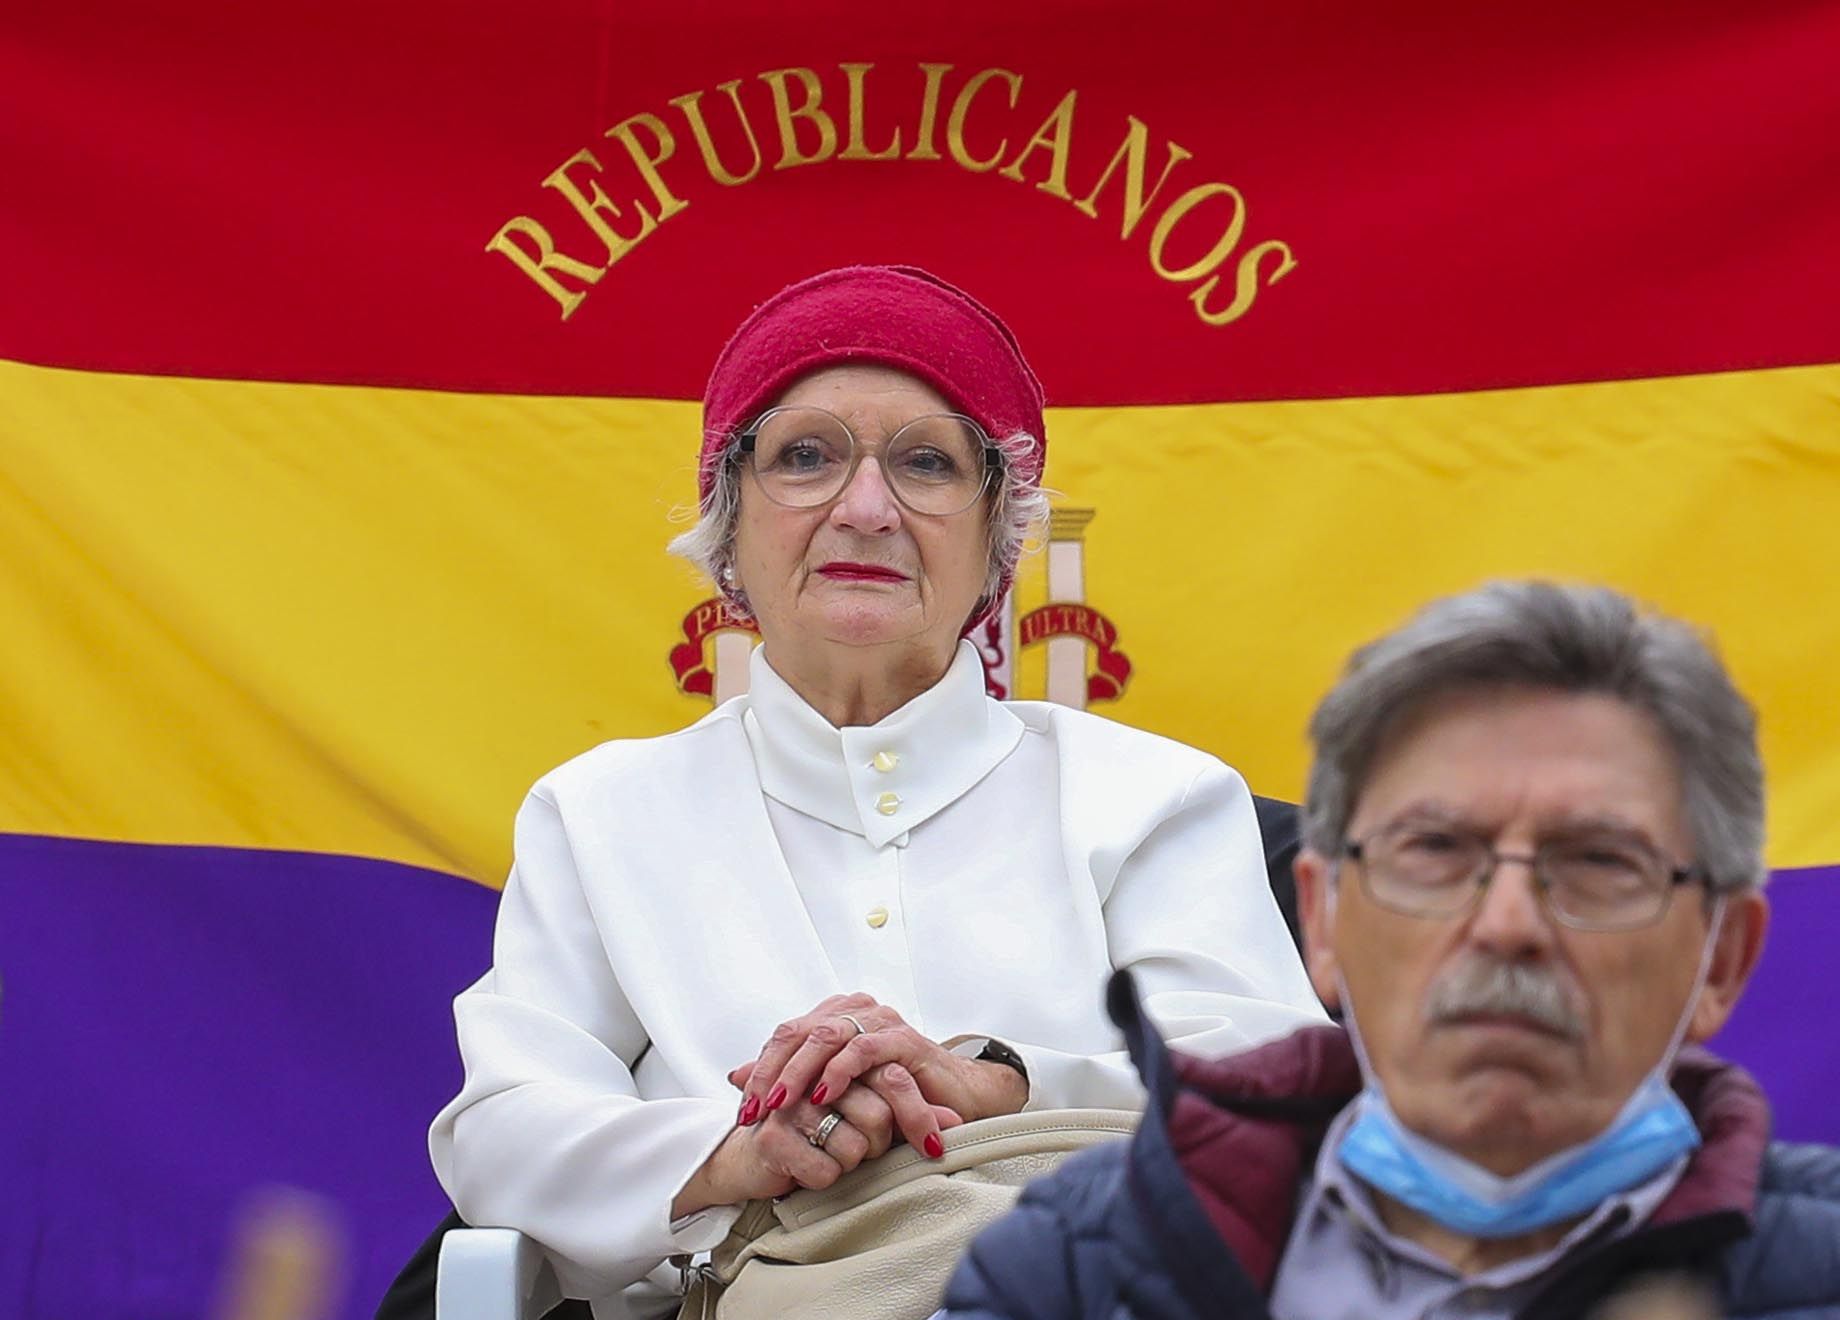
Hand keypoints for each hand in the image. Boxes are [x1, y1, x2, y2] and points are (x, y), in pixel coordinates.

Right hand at [673, 1079, 960, 1218]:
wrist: (755, 1156)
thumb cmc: (817, 1127)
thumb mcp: (869, 1113)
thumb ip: (910, 1108)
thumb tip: (954, 1121)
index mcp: (839, 1044)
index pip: (893, 1079)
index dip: (917, 1116)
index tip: (934, 1147)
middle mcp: (812, 1065)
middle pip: (878, 1114)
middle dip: (880, 1145)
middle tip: (868, 1153)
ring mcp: (789, 1100)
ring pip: (853, 1144)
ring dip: (851, 1163)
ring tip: (836, 1159)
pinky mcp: (771, 1135)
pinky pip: (826, 1169)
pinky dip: (826, 1179)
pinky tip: (809, 1171)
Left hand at [734, 992, 1026, 1136]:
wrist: (952, 1101)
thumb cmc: (893, 1095)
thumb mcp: (833, 1091)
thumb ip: (788, 1079)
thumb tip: (736, 1075)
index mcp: (837, 1017)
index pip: (786, 1035)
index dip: (761, 1070)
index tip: (743, 1109)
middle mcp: (857, 1012)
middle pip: (800, 1033)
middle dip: (772, 1074)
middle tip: (755, 1109)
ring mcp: (882, 1022)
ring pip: (827, 1037)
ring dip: (799, 1073)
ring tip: (780, 1104)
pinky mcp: (906, 1040)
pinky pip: (865, 1049)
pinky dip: (840, 1071)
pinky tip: (824, 1094)